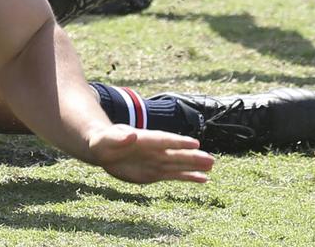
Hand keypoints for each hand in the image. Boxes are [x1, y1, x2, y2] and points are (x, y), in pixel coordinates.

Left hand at [87, 123, 214, 183]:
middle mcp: (154, 150)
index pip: (163, 140)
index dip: (177, 142)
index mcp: (143, 140)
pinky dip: (189, 177)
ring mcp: (156, 161)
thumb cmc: (102, 141)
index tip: (194, 143)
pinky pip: (174, 175)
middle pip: (175, 153)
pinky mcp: (155, 173)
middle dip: (192, 157)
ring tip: (212, 166)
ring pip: (178, 164)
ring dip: (195, 166)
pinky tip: (204, 179)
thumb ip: (118, 137)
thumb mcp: (106, 139)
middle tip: (211, 160)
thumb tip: (131, 134)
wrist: (103, 149)